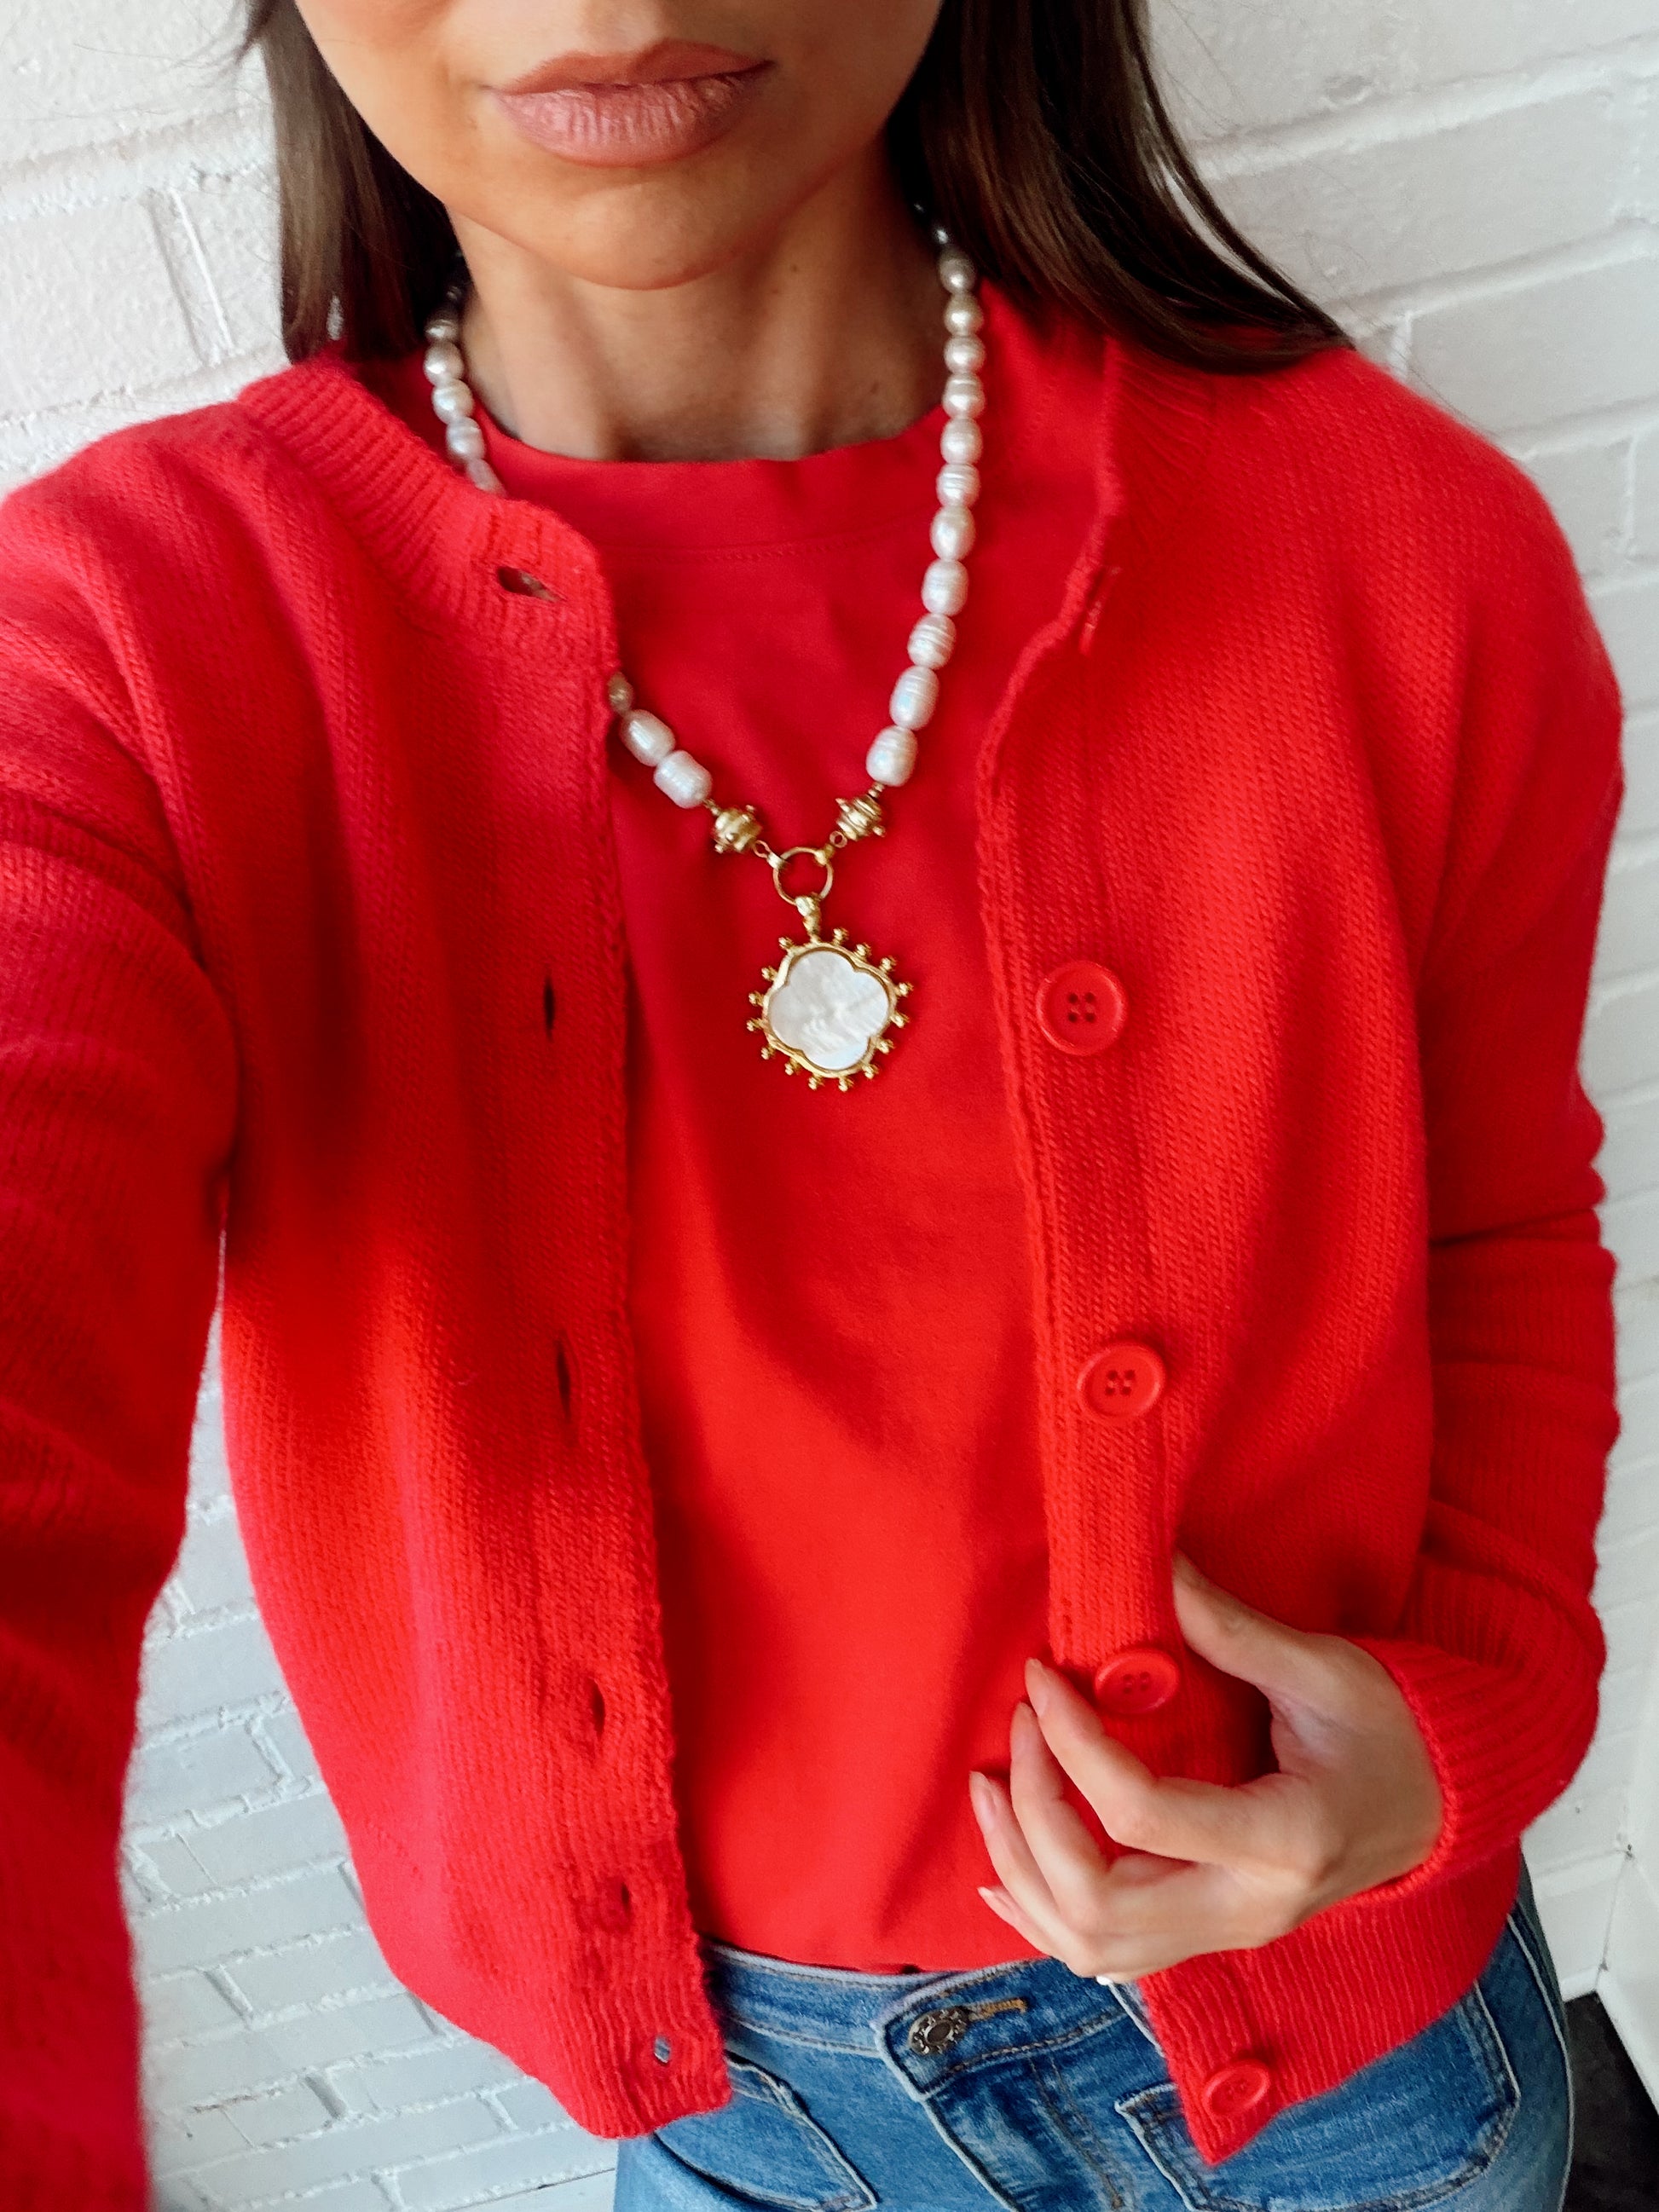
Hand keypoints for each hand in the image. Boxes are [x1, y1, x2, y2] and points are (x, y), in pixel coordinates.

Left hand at [967, 1551, 1443, 1978]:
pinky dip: (1041, 1915)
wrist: (1439, 1800)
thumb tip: (1150, 1564)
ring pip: (1091, 1947)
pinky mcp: (1211, 1938)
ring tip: (987, 1788)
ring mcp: (1229, 1936)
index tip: (1043, 1676)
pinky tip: (1003, 1872)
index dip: (1074, 1742)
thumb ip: (1227, 1627)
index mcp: (1284, 1841)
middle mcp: (1250, 1910)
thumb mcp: (1319, 1667)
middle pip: (1100, 1904)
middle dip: (1034, 1813)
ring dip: (1022, 1869)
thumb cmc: (1389, 1727)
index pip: (1142, 1815)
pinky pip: (1107, 1957)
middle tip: (1020, 1727)